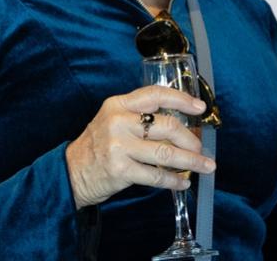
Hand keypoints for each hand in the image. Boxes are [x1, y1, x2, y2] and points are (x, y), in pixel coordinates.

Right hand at [65, 85, 216, 208]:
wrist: (71, 172)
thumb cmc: (98, 145)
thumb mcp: (113, 120)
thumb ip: (141, 117)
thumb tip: (182, 126)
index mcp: (118, 105)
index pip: (155, 94)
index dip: (181, 99)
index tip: (200, 108)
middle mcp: (119, 122)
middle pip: (167, 126)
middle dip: (190, 139)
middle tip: (200, 148)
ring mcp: (119, 147)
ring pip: (166, 153)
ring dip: (190, 161)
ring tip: (205, 166)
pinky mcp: (121, 170)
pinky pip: (156, 176)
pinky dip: (174, 180)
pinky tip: (183, 182)